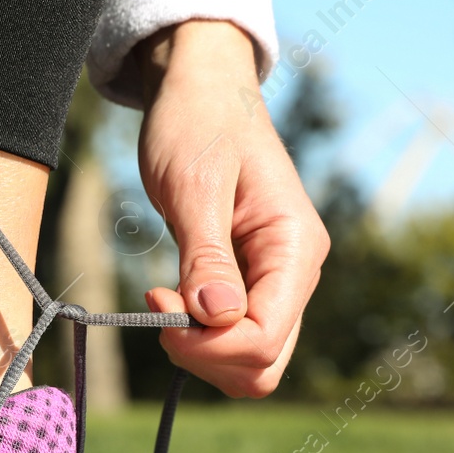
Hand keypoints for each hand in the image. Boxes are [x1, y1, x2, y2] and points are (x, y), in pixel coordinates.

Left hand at [135, 21, 329, 397]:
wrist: (199, 89)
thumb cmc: (196, 123)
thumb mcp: (194, 185)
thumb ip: (207, 254)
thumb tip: (217, 316)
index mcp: (295, 248)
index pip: (265, 338)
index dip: (210, 345)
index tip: (158, 308)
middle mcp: (295, 272)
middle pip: (264, 363)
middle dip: (206, 356)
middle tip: (157, 309)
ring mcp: (275, 281)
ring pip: (251, 360)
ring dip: (200, 350)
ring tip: (161, 299)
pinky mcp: (250, 282)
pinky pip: (233, 337)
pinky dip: (198, 335)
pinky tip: (167, 297)